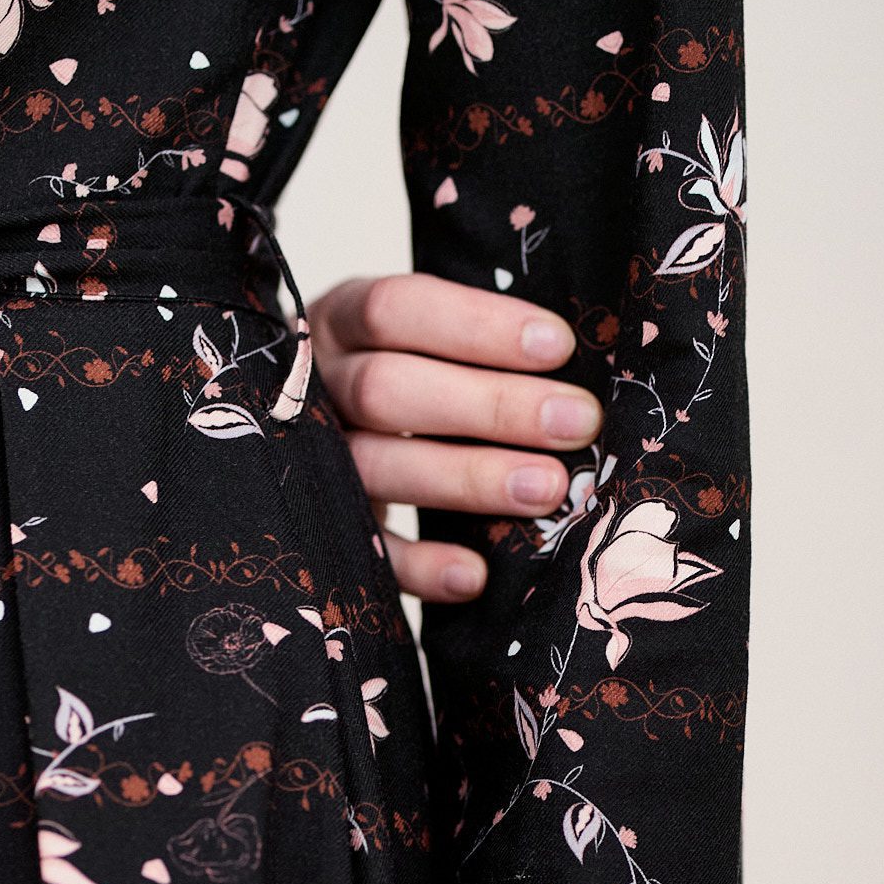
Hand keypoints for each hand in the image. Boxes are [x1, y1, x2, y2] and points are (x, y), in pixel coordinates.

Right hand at [308, 273, 603, 603]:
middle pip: (386, 390)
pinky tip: (476, 575)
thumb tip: (572, 370)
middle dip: (490, 406)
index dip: (476, 327)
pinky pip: (367, 550)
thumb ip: (472, 344)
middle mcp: (317, 388)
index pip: (395, 309)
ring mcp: (314, 460)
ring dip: (468, 479)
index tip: (559, 346)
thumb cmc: (401, 372)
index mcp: (339, 322)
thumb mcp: (420, 336)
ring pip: (376, 467)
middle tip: (576, 423)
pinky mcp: (322, 527)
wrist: (307, 433)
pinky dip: (420, 566)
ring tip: (549, 488)